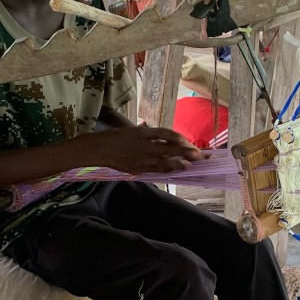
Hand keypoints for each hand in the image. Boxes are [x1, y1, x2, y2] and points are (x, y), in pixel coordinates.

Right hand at [83, 125, 203, 173]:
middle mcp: (144, 145)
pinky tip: (176, 169)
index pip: (167, 134)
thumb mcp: (133, 130)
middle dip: (187, 152)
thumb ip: (149, 134)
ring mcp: (141, 158)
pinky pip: (155, 169)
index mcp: (143, 132)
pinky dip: (167, 169)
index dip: (181, 139)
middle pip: (170, 148)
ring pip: (165, 161)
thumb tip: (165, 138)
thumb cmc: (115, 137)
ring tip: (191, 165)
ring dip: (180, 163)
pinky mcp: (137, 168)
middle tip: (201, 155)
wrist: (98, 149)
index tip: (190, 143)